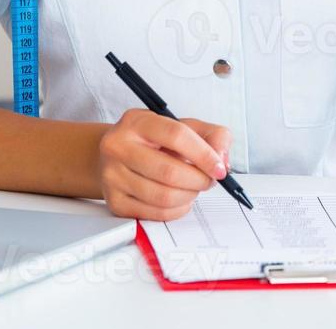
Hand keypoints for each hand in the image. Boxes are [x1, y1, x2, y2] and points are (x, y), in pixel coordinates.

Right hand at [96, 110, 231, 220]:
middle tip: (209, 180)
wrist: (116, 155)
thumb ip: (211, 135)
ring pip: (163, 196)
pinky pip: (155, 213)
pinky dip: (177, 210)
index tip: (219, 168)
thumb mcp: (182, 126)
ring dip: (189, 196)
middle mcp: (119, 146)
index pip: (176, 136)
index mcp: (137, 122)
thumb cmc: (153, 141)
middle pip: (169, 171)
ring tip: (194, 188)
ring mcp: (113, 175)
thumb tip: (222, 160)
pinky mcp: (115, 201)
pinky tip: (180, 199)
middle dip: (199, 180)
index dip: (204, 155)